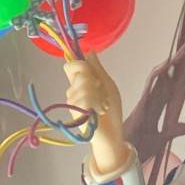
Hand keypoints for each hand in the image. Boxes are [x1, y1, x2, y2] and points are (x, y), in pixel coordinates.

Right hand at [64, 52, 128, 177]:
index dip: (80, 64)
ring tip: (103, 105)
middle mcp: (73, 91)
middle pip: (80, 71)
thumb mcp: (108, 85)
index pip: (71, 66)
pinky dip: (97, 102)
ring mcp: (72, 101)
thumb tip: (90, 51)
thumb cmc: (111, 110)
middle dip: (96, 80)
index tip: (92, 73)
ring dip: (99, 93)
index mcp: (80, 83)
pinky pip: (84, 96)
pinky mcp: (74, 111)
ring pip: (83, 84)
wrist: (113, 132)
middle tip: (103, 94)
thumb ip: (98, 69)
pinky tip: (99, 111)